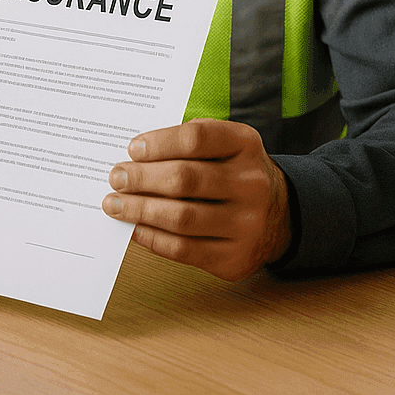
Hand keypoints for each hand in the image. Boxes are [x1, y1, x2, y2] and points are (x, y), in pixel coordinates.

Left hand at [101, 118, 290, 280]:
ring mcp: (246, 223)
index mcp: (245, 145)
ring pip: (181, 217)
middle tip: (116, 178)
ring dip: (140, 210)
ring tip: (115, 204)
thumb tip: (134, 158)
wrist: (279, 215)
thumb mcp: (224, 145)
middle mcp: (251, 183)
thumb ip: (187, 144)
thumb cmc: (233, 173)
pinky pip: (184, 249)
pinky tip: (135, 228)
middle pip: (185, 179)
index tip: (132, 149)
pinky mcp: (234, 257)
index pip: (197, 137)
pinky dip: (153, 238)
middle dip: (142, 179)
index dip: (159, 142)